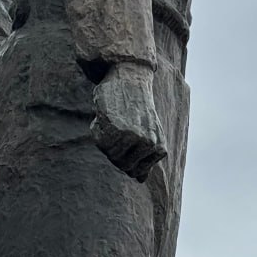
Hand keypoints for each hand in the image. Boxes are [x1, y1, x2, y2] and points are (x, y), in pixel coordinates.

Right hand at [91, 61, 165, 180]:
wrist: (130, 76)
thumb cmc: (136, 105)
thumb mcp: (147, 132)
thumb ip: (145, 156)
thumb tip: (140, 179)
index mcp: (159, 149)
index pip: (136, 173)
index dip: (124, 158)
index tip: (124, 138)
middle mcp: (149, 146)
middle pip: (124, 167)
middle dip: (115, 152)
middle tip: (115, 129)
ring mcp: (135, 139)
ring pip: (113, 157)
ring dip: (105, 141)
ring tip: (111, 122)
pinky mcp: (119, 129)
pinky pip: (101, 144)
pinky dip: (97, 131)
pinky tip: (104, 116)